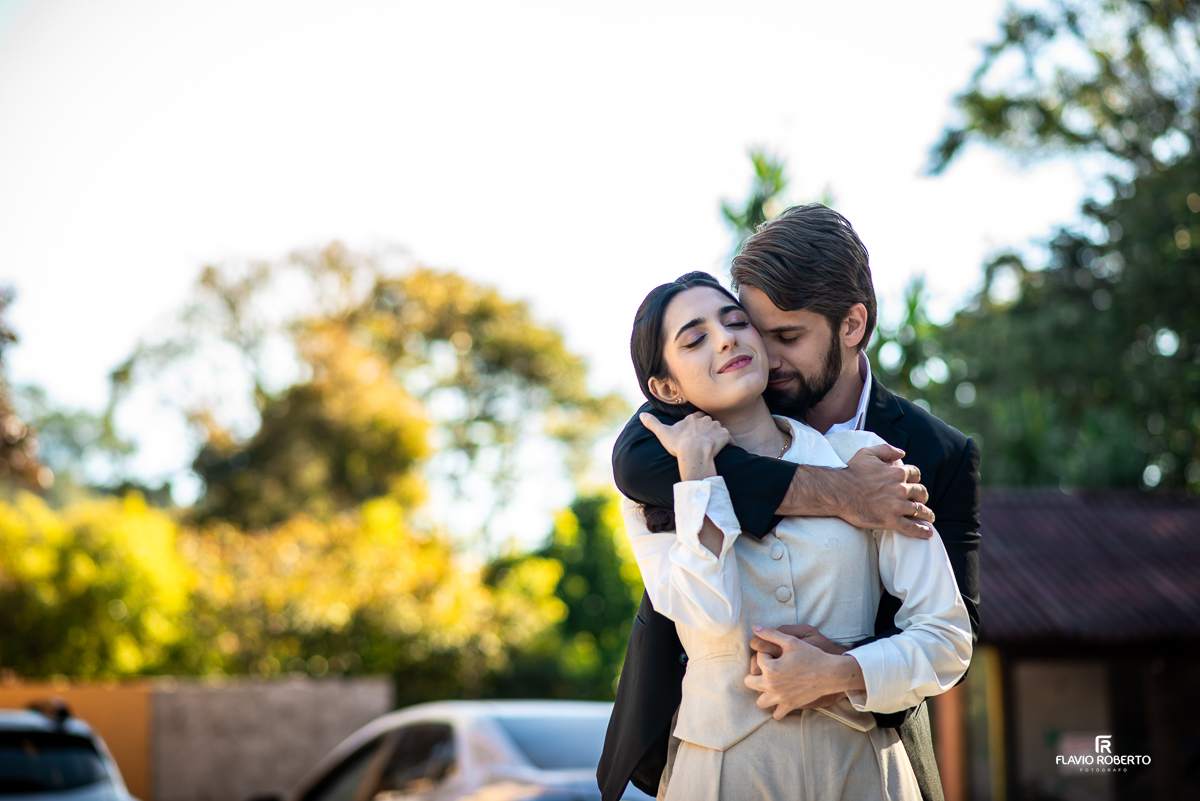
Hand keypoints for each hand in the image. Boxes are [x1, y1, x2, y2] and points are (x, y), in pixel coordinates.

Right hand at [640, 412, 731, 480]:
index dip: (697, 424)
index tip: (695, 432)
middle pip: (709, 422)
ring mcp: (716, 427)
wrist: (693, 453)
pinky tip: (727, 449)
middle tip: (705, 440)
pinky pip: (729, 439)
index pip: (697, 417)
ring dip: (718, 436)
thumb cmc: (678, 444)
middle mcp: (705, 420)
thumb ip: (652, 423)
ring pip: (719, 429)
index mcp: (692, 418)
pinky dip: (729, 443)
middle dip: (709, 429)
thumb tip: (641, 415)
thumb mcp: (662, 433)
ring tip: (714, 447)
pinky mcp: (725, 436)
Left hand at [744, 627, 863, 719]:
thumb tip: (754, 627)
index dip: (766, 653)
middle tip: (770, 669)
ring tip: (772, 684)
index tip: (778, 654)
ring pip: (760, 701)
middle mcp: (771, 685)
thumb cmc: (811, 655)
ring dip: (763, 693)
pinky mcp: (789, 706)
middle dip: (757, 674)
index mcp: (769, 669)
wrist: (830, 673)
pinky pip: (776, 714)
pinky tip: (782, 698)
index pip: (757, 658)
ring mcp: (779, 698)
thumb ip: (770, 634)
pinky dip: (776, 708)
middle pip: (749, 682)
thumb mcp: (790, 641)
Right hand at [840, 445, 933, 537]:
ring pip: (919, 511)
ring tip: (929, 518)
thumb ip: (886, 450)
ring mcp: (897, 506)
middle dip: (922, 496)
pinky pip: (912, 527)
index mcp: (897, 472)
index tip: (913, 484)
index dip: (915, 479)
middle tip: (920, 501)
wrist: (839, 492)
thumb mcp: (867, 453)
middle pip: (921, 492)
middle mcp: (901, 489)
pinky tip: (927, 533)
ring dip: (926, 514)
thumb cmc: (851, 472)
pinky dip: (921, 531)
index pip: (915, 474)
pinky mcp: (891, 521)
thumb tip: (901, 453)